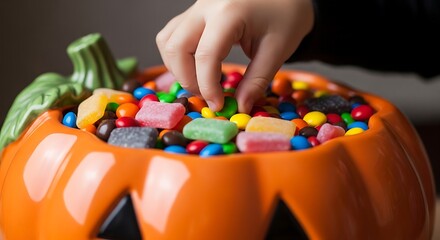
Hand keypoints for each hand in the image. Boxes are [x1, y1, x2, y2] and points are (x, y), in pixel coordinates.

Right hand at [156, 0, 313, 112]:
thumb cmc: (287, 15)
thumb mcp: (278, 50)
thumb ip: (256, 81)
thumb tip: (239, 107)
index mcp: (229, 12)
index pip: (205, 56)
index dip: (208, 87)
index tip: (219, 106)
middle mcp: (206, 6)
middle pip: (176, 48)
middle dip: (187, 79)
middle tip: (208, 95)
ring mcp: (197, 6)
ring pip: (167, 40)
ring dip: (178, 68)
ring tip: (201, 82)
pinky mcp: (195, 11)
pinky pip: (173, 34)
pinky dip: (178, 55)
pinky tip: (196, 66)